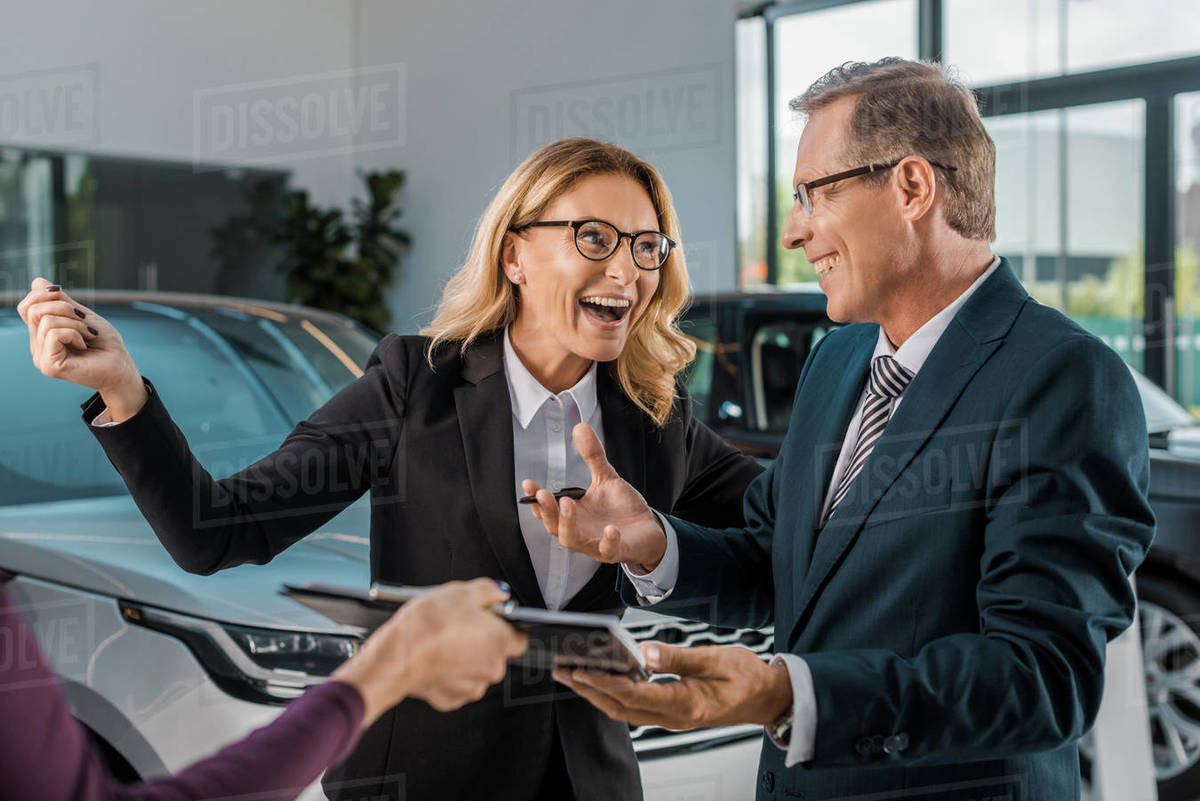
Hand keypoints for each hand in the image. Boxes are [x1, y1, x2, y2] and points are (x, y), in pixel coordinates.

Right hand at [17, 277, 146, 420]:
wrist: (121, 367)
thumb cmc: (106, 344)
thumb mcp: (82, 316)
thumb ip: (60, 302)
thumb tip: (37, 281)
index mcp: (42, 335)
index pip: (26, 307)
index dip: (41, 293)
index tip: (60, 291)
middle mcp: (37, 347)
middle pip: (33, 310)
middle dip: (63, 307)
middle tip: (84, 319)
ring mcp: (41, 357)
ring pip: (46, 321)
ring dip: (75, 323)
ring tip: (89, 334)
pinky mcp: (49, 365)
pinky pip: (54, 334)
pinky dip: (75, 333)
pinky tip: (85, 345)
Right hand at [332, 579, 527, 726]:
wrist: (396, 657)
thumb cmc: (426, 626)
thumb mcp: (460, 591)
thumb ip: (489, 591)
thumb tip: (499, 593)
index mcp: (500, 641)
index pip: (520, 637)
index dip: (506, 627)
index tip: (493, 621)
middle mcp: (491, 668)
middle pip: (496, 654)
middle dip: (481, 642)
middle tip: (460, 628)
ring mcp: (472, 687)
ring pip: (475, 670)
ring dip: (464, 659)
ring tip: (443, 643)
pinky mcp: (452, 700)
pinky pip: (455, 684)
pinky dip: (447, 674)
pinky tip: (435, 659)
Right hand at [522, 423, 667, 569]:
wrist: (649, 528)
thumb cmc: (622, 508)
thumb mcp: (606, 478)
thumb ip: (592, 456)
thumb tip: (580, 426)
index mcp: (573, 514)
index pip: (547, 509)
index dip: (535, 499)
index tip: (528, 483)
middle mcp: (579, 530)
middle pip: (553, 526)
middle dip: (547, 511)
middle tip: (543, 494)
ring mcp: (595, 543)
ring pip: (571, 540)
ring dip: (567, 524)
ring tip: (568, 504)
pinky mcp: (616, 550)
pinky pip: (607, 551)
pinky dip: (607, 541)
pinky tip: (610, 529)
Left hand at [551, 642, 791, 729]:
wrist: (769, 698)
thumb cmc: (748, 677)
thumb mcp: (716, 658)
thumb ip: (678, 658)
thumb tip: (645, 653)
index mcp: (685, 704)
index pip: (633, 695)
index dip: (604, 683)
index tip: (580, 669)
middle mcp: (674, 717)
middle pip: (620, 707)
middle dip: (588, 690)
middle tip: (561, 670)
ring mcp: (672, 718)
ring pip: (625, 710)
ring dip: (597, 693)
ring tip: (572, 673)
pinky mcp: (673, 713)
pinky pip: (636, 708)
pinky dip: (615, 695)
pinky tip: (604, 679)